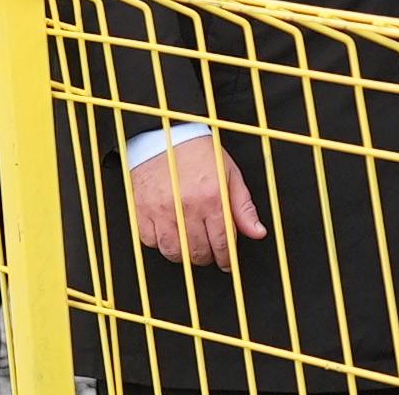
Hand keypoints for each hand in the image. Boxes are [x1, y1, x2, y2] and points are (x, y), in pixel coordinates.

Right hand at [129, 135, 266, 270]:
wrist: (164, 135)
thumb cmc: (199, 152)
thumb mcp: (230, 174)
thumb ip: (243, 206)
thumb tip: (257, 232)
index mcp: (212, 197)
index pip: (223, 241)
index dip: (226, 258)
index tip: (227, 263)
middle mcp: (187, 206)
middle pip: (198, 251)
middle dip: (207, 257)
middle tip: (210, 253)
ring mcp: (161, 211)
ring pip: (174, 252)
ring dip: (184, 255)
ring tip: (191, 246)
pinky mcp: (141, 212)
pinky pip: (151, 242)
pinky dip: (161, 244)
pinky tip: (170, 234)